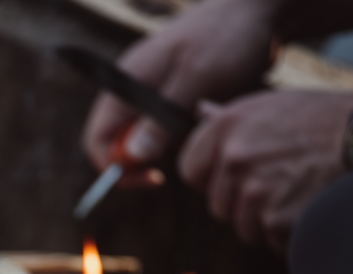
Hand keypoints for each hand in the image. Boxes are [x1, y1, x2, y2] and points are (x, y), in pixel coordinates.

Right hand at [82, 0, 279, 181]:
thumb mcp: (197, 78)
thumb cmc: (226, 38)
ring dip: (164, 147)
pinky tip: (201, 124)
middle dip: (141, 161)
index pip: (98, 138)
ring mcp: (148, 89)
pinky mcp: (169, 93)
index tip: (152, 178)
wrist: (255, 10)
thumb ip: (162, 118)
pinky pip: (162, 126)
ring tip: (195, 136)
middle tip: (177, 165)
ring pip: (140, 136)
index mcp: (126, 80)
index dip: (116, 167)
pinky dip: (178, 134)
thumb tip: (133, 156)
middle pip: (115, 141)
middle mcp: (130, 87)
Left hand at [179, 90, 352, 252]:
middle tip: (279, 181)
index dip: (212, 176)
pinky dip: (288, 232)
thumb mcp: (273, 105)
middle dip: (242, 201)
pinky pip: (270, 239)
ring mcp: (254, 192)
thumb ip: (231, 117)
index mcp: (227, 129)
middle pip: (216, 204)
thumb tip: (201, 112)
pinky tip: (309, 205)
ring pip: (242, 225)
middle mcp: (235, 160)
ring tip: (297, 191)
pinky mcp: (276, 221)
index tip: (235, 174)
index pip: (189, 170)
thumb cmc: (325, 118)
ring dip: (265, 218)